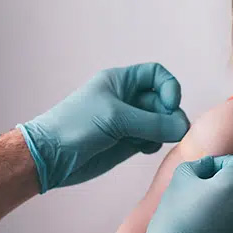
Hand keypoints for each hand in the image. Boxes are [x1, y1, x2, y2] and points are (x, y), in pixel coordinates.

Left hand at [19, 63, 189, 192]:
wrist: (50, 157)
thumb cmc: (74, 127)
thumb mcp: (115, 118)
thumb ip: (152, 122)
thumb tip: (182, 128)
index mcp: (121, 82)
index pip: (156, 75)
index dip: (168, 88)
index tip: (170, 105)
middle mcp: (127, 99)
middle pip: (162, 100)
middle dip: (170, 114)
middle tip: (173, 131)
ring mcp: (128, 122)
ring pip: (160, 122)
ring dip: (164, 131)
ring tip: (154, 141)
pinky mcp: (127, 142)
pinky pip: (152, 139)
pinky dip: (155, 144)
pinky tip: (143, 149)